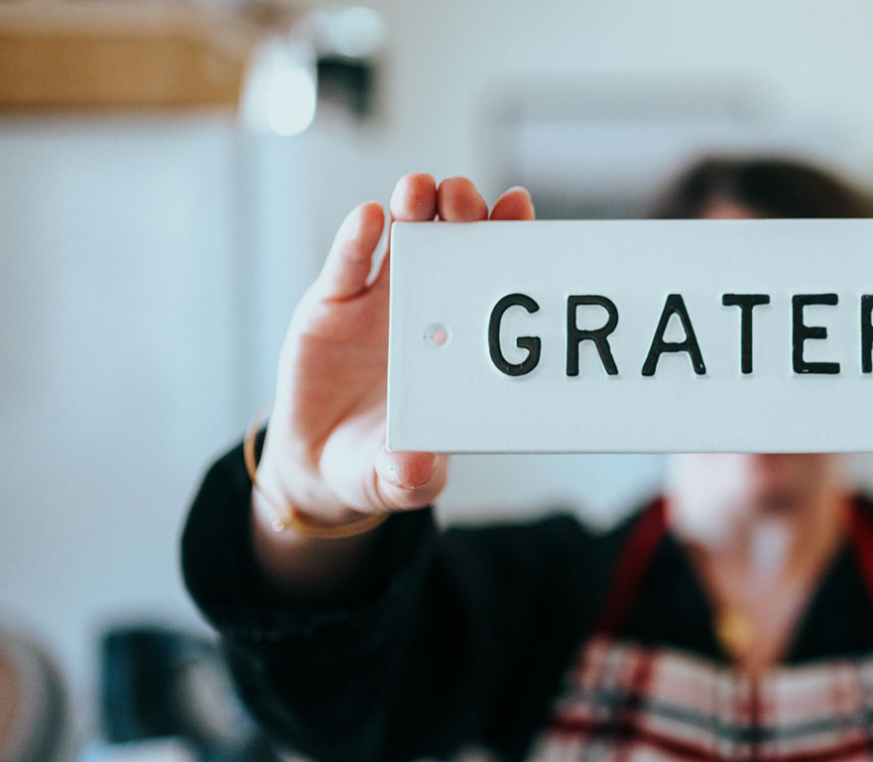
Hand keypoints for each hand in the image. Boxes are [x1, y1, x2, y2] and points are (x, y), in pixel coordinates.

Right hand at [257, 175, 536, 524]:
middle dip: (462, 213)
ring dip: (415, 208)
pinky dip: (357, 238)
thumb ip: (409, 475)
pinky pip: (347, 263)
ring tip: (420, 190)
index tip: (519, 207)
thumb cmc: (382, 463)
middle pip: (453, 243)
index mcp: (461, 340)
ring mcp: (381, 300)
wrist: (321, 462)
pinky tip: (369, 217)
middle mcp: (428, 307)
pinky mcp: (332, 302)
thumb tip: (413, 468)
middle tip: (466, 198)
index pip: (492, 277)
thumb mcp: (399, 479)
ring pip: (403, 238)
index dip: (508, 238)